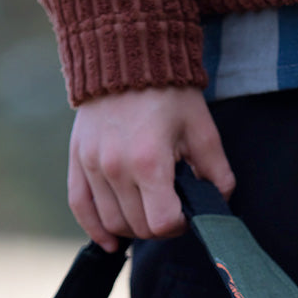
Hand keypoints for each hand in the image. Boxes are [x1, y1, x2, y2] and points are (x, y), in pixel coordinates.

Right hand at [67, 86, 234, 251]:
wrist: (127, 55)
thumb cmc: (169, 93)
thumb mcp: (203, 130)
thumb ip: (217, 174)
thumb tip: (218, 204)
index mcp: (149, 162)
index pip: (161, 223)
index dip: (178, 226)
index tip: (185, 213)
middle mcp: (115, 168)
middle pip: (138, 227)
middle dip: (158, 226)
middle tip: (170, 208)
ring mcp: (92, 165)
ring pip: (112, 222)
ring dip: (133, 226)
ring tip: (147, 209)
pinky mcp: (78, 160)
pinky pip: (80, 207)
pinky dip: (96, 230)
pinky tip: (111, 242)